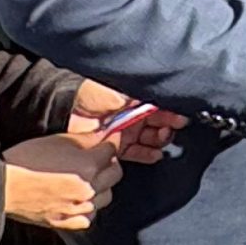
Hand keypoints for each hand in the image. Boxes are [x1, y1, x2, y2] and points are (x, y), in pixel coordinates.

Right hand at [1, 132, 124, 231]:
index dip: (110, 143)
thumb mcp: (58, 139)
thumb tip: (103, 135)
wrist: (4, 187)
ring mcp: (79, 209)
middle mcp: (88, 190)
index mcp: (88, 167)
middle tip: (98, 157)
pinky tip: (78, 198)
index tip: (107, 140)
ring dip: (101, 186)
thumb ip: (86, 138)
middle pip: (115, 174)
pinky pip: (90, 215)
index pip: (113, 151)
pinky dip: (88, 206)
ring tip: (87, 178)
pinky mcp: (69, 224)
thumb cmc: (25, 161)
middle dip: (109, 163)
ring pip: (106, 196)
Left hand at [67, 81, 186, 164]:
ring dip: (160, 140)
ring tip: (161, 139)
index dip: (171, 110)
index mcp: (135, 98)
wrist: (66, 111)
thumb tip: (159, 98)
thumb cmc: (89, 94)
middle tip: (172, 127)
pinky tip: (155, 154)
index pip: (160, 104)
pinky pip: (138, 152)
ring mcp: (126, 131)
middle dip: (169, 125)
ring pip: (151, 138)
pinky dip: (148, 154)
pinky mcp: (118, 147)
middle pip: (159, 122)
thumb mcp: (118, 90)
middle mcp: (133, 114)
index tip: (179, 114)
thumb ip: (140, 95)